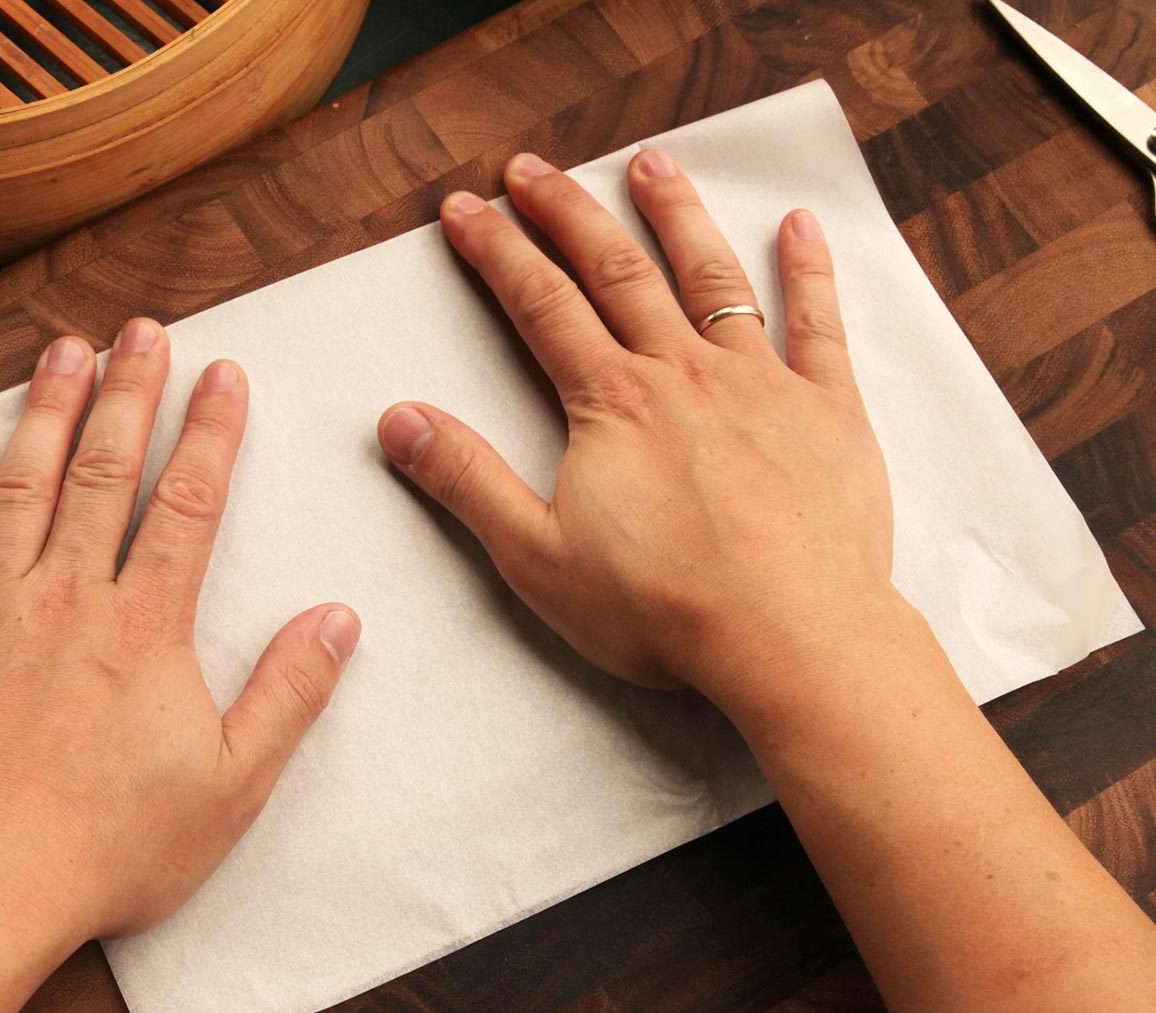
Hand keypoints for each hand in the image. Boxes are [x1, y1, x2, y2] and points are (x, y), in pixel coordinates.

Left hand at [0, 321, 359, 943]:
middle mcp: (67, 597)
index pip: (189, 503)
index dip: (211, 432)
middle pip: (106, 470)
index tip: (223, 373)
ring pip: (24, 483)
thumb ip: (288, 696)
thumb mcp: (230, 787)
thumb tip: (338, 619)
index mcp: (145, 628)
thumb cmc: (105, 849)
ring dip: (49, 409)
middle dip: (130, 392)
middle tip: (144, 328)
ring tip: (66, 348)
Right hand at [377, 150, 893, 712]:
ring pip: (711, 277)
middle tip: (530, 167)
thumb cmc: (664, 608)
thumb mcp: (537, 556)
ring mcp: (760, 383)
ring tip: (650, 162)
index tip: (464, 208)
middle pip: (616, 270)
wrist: (790, 638)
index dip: (496, 251)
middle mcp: (681, 373)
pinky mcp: (827, 411)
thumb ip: (467, 481)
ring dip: (675, 214)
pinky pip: (818, 324)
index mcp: (610, 403)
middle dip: (566, 212)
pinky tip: (799, 227)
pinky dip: (808, 271)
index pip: (540, 304)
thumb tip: (397, 420)